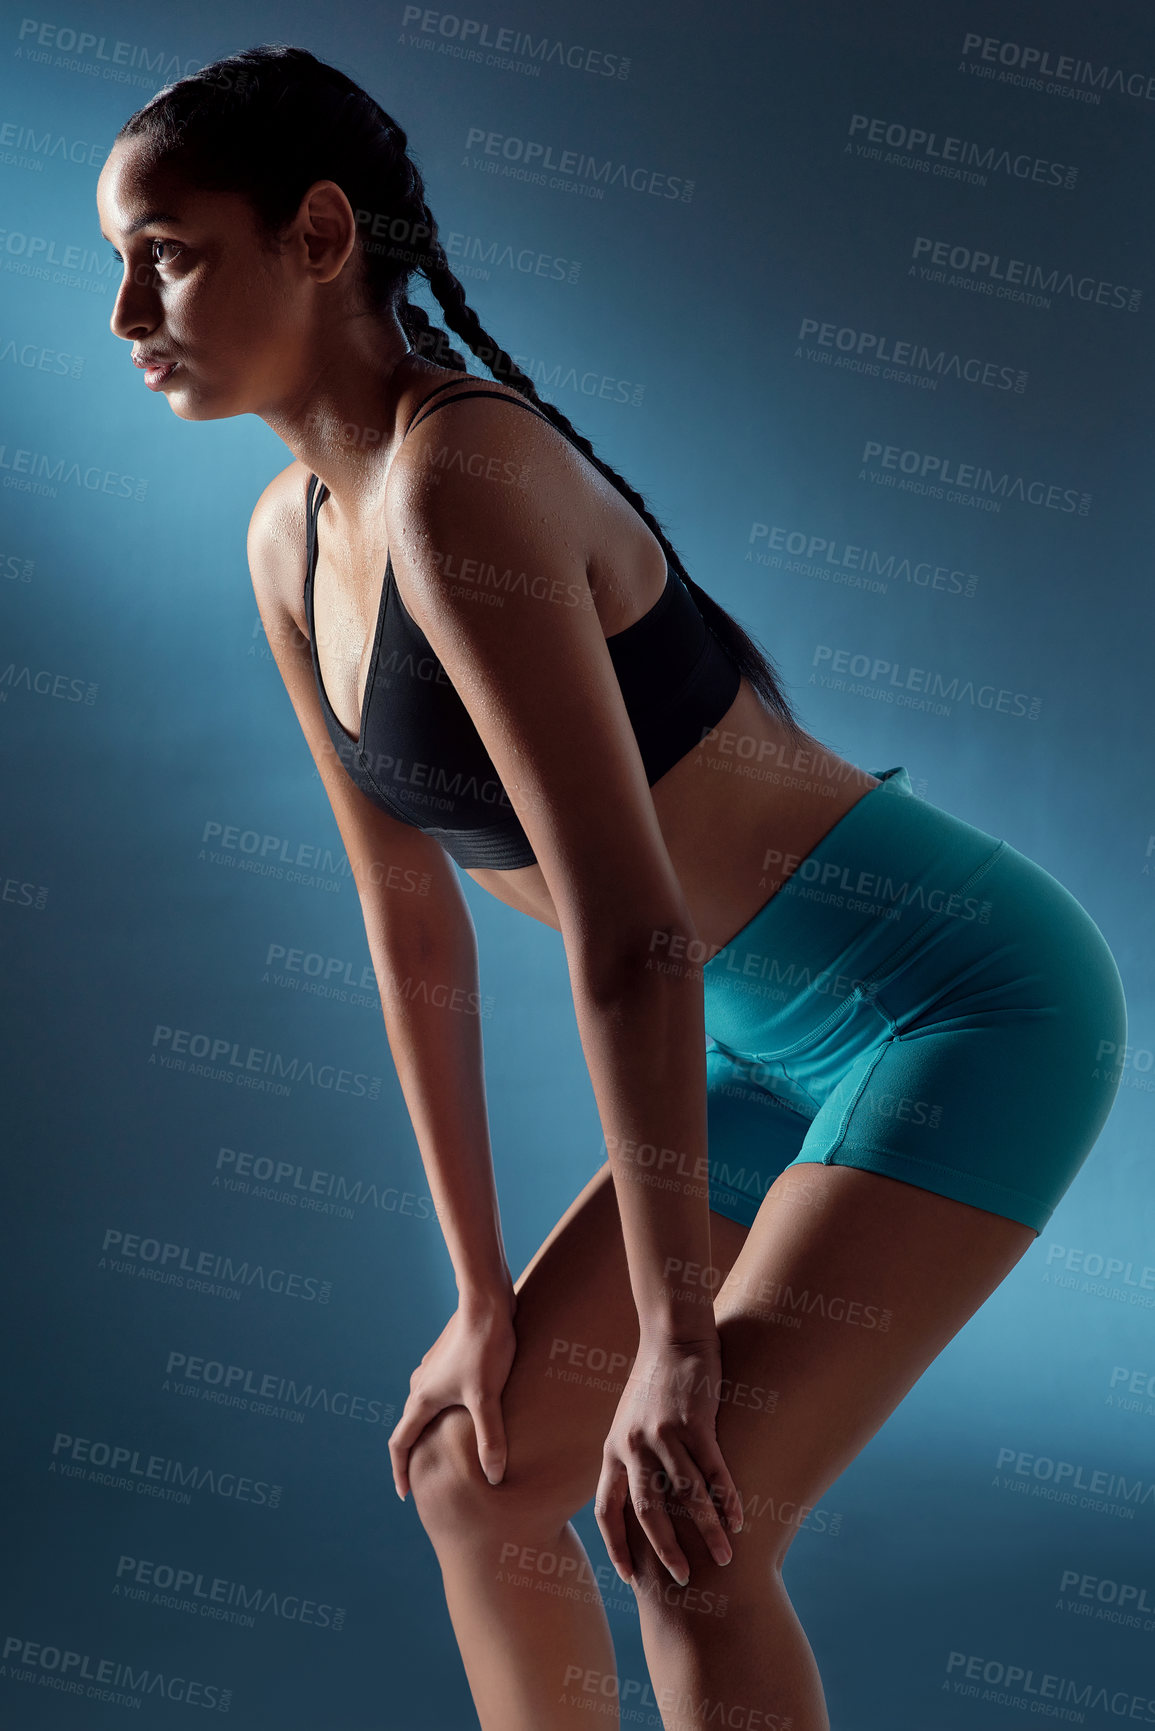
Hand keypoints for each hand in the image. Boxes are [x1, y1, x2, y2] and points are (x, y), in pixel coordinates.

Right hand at [388, 1286, 517, 1498]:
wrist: (486, 1301)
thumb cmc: (485, 1348)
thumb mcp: (488, 1397)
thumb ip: (490, 1438)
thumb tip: (494, 1477)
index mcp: (423, 1398)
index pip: (401, 1442)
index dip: (400, 1471)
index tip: (405, 1493)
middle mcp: (421, 1383)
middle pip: (410, 1425)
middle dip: (414, 1452)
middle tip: (425, 1476)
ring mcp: (433, 1368)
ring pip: (424, 1406)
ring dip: (428, 1428)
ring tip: (444, 1445)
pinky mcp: (447, 1357)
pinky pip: (438, 1390)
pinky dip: (442, 1408)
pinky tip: (463, 1409)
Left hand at [595, 1330, 742, 1587]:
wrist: (672, 1335)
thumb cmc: (654, 1381)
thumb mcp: (628, 1420)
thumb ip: (630, 1456)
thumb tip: (640, 1497)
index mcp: (614, 1450)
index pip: (607, 1509)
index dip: (616, 1546)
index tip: (631, 1577)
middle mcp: (633, 1446)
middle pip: (646, 1511)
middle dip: (665, 1551)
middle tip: (683, 1581)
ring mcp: (663, 1434)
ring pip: (686, 1496)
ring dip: (707, 1531)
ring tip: (724, 1557)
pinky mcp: (694, 1422)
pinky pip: (713, 1471)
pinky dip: (727, 1498)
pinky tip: (739, 1519)